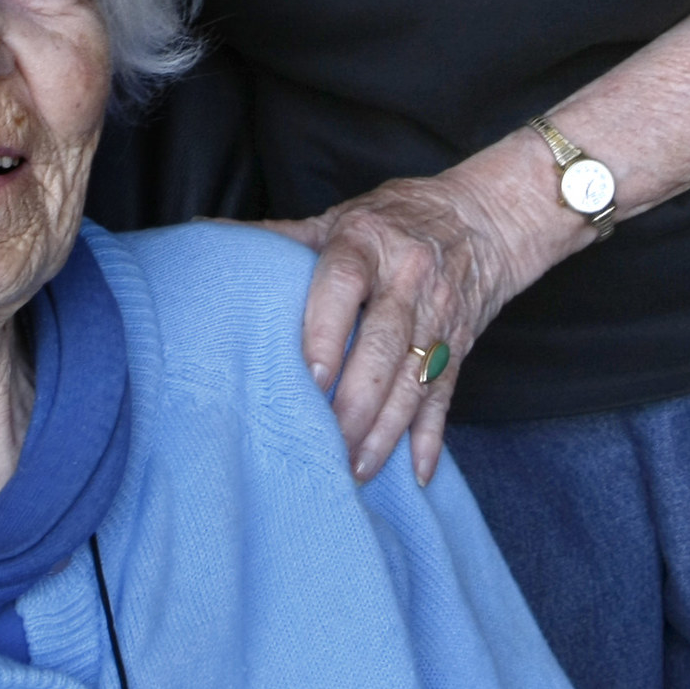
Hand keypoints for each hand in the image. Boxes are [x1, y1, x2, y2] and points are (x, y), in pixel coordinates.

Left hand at [264, 134, 570, 488]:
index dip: (326, 332)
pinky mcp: (459, 345)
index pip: (343, 285)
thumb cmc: (393, 220)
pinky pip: (445, 394)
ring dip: (387, 430)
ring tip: (357, 469)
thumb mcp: (339, 218)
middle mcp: (407, 279)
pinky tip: (417, 471)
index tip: (310, 378)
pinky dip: (432, 435)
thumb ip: (282, 237)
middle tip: (327, 445)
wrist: (484, 216)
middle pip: (383, 346)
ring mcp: (438, 315)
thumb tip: (206, 235)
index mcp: (367, 243)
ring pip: (413, 380)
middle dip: (357, 402)